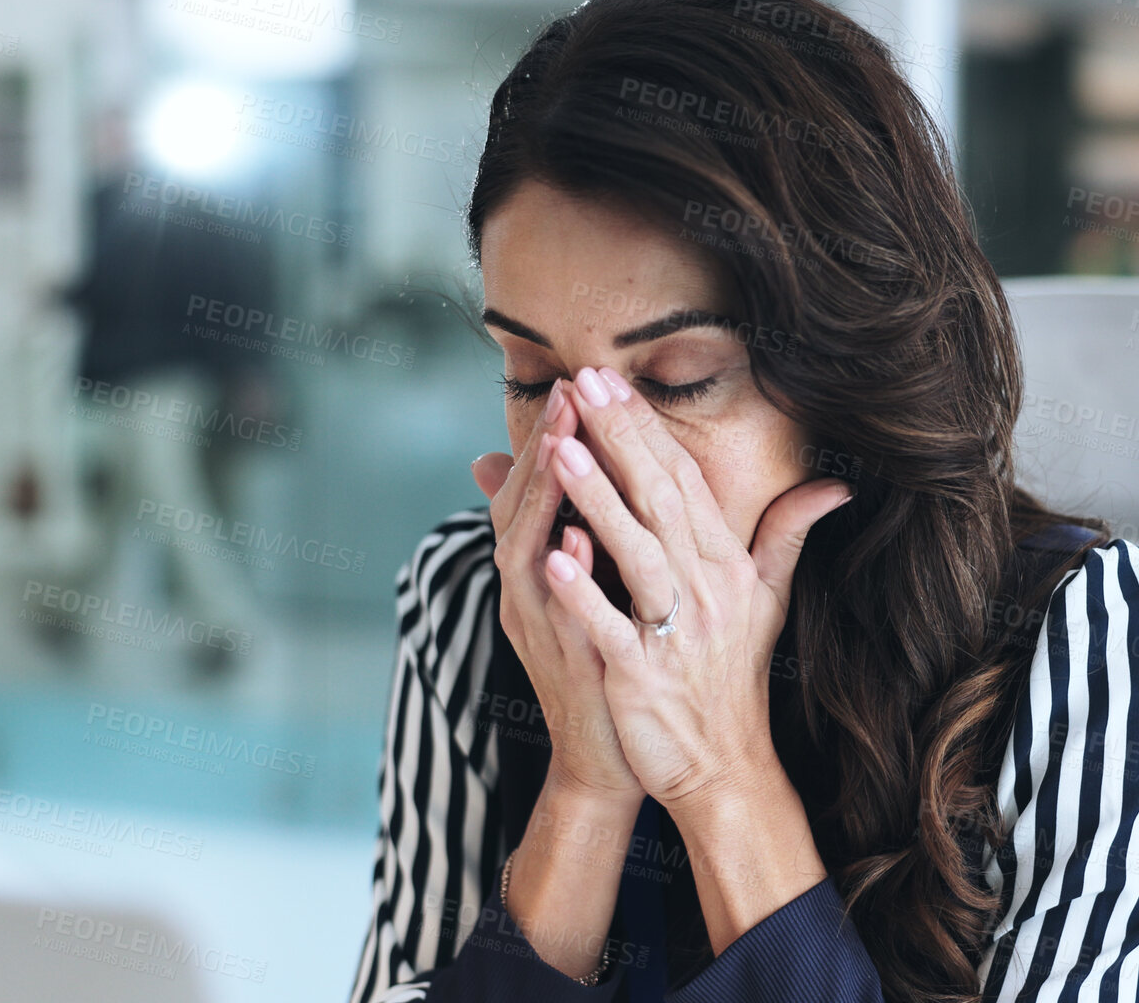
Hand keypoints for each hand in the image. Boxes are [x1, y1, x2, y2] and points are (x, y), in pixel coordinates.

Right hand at [472, 380, 642, 803]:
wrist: (613, 756)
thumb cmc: (615, 667)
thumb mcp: (606, 591)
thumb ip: (597, 535)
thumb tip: (598, 482)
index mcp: (543, 568)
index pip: (543, 488)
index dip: (558, 435)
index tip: (585, 382)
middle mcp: (528, 590)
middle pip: (523, 503)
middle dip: (546, 446)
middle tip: (571, 389)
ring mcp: (537, 625)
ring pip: (525, 546)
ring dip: (542, 493)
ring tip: (563, 442)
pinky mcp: (558, 661)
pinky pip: (552, 607)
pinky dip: (560, 567)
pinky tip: (572, 533)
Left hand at [540, 366, 852, 814]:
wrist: (724, 767)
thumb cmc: (732, 678)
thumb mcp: (767, 600)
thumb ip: (789, 533)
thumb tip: (836, 484)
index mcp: (727, 566)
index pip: (683, 482)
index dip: (645, 430)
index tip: (608, 381)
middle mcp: (707, 591)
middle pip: (661, 502)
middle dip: (621, 440)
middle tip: (584, 383)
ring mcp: (676, 633)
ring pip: (638, 554)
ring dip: (599, 501)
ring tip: (560, 451)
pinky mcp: (644, 677)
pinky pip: (612, 628)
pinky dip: (585, 593)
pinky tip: (555, 555)